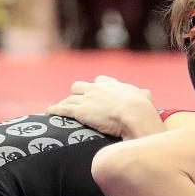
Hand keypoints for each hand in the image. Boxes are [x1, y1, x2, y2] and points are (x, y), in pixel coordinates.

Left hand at [46, 76, 160, 138]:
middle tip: (76, 102)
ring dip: (64, 104)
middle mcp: (97, 88)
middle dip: (77, 94)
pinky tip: (49, 112)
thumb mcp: (145, 97)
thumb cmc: (143, 109)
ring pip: (70, 99)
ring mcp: (87, 99)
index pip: (100, 81)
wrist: (135, 115)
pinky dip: (55, 110)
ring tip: (58, 109)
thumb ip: (143, 94)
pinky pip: (63, 109)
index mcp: (113, 85)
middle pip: (80, 87)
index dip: (96, 87)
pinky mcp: (80, 111)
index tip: (96, 93)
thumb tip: (145, 93)